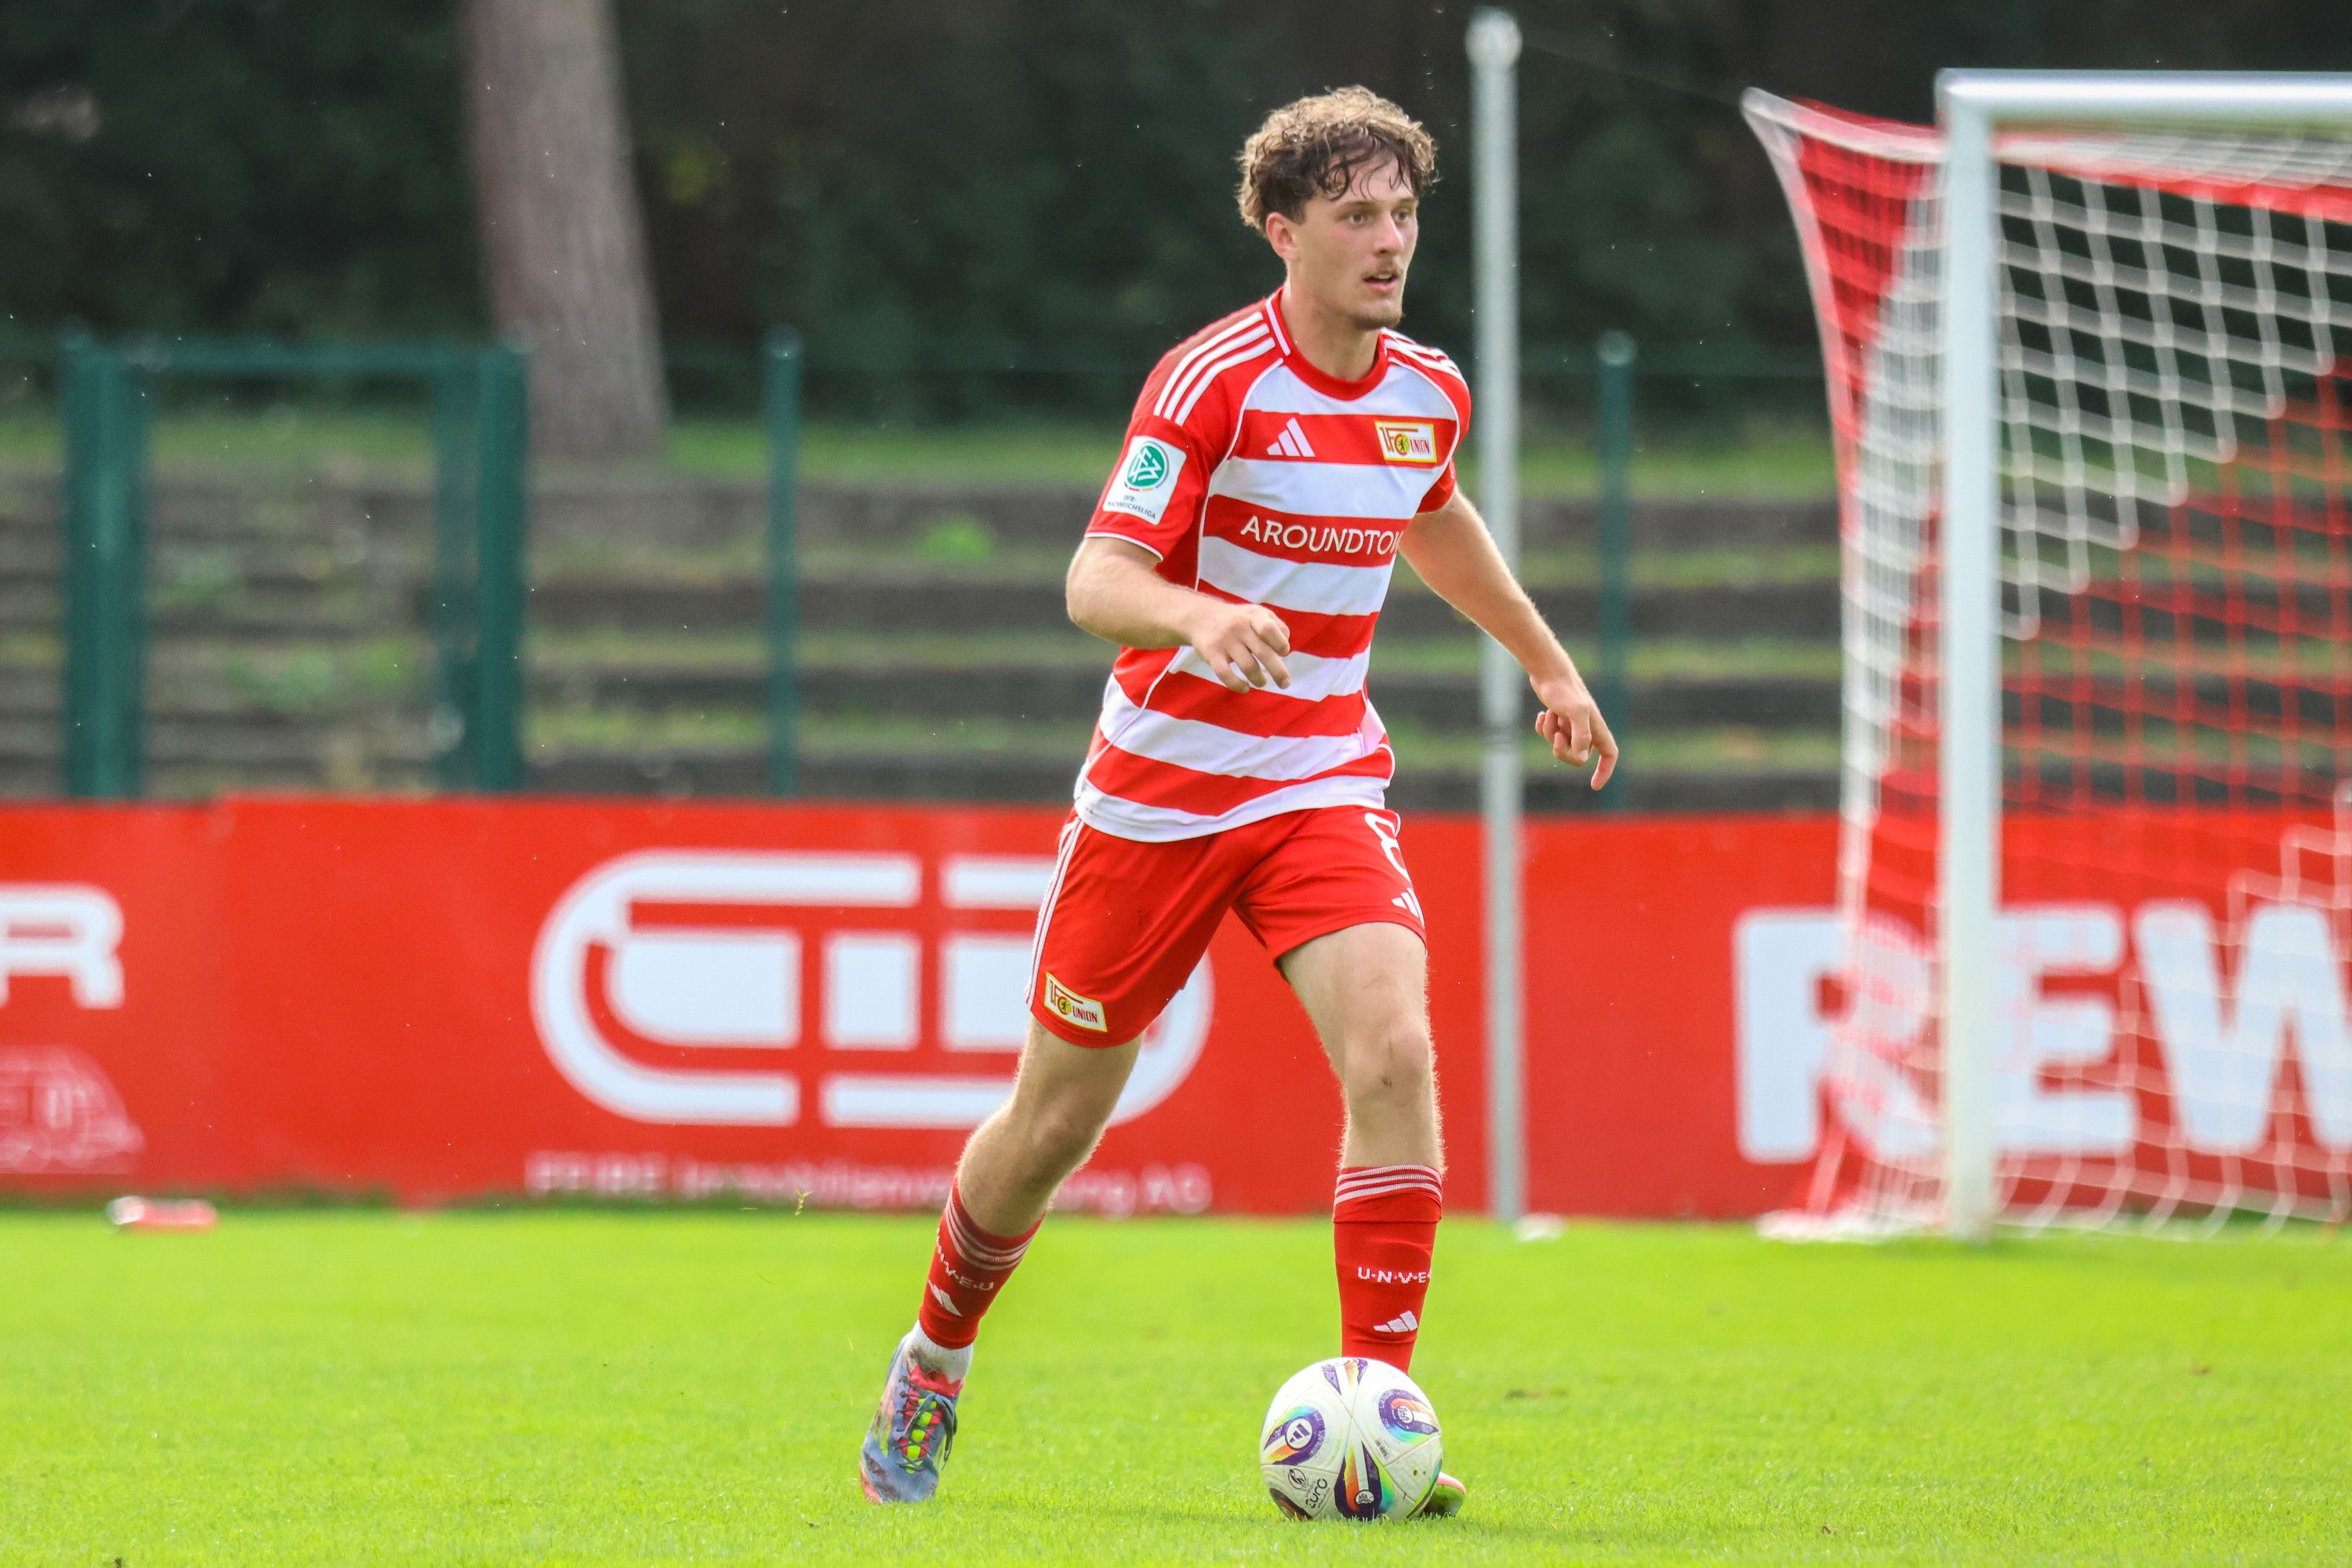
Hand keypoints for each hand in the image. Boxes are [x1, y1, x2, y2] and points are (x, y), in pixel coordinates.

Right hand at [1188, 601, 1291, 691]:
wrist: (1202, 617)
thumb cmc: (1239, 620)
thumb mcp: (1258, 614)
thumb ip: (1277, 627)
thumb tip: (1285, 651)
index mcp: (1254, 615)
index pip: (1269, 629)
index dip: (1280, 644)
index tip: (1283, 653)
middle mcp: (1239, 626)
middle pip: (1263, 652)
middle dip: (1278, 672)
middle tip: (1285, 684)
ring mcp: (1225, 640)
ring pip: (1248, 666)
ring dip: (1259, 679)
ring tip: (1262, 682)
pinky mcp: (1212, 654)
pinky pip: (1225, 674)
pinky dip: (1237, 685)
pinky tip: (1245, 688)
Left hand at [1532, 674, 1617, 788]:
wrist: (1548, 671)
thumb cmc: (1563, 689)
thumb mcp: (1576, 711)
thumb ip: (1582, 735)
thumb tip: (1583, 758)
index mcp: (1596, 727)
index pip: (1609, 754)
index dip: (1605, 770)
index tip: (1594, 785)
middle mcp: (1586, 727)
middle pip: (1579, 757)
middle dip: (1564, 751)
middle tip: (1556, 737)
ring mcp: (1570, 724)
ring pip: (1561, 745)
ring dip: (1551, 734)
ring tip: (1549, 715)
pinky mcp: (1556, 718)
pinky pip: (1549, 736)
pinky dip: (1543, 728)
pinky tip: (1542, 714)